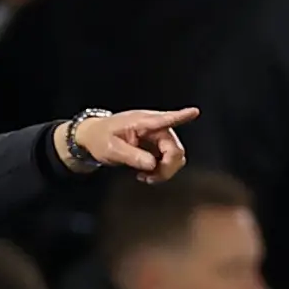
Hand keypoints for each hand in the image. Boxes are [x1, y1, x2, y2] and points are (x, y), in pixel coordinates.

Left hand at [68, 108, 195, 183]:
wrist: (93, 137)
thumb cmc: (100, 138)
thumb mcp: (111, 149)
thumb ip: (132, 156)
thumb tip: (152, 164)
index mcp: (142, 123)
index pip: (164, 119)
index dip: (181, 116)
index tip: (194, 111)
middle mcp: (154, 128)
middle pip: (175, 148)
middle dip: (168, 166)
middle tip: (151, 177)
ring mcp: (157, 137)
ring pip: (175, 156)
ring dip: (165, 170)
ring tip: (146, 176)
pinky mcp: (156, 146)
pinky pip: (168, 160)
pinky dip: (161, 171)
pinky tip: (146, 173)